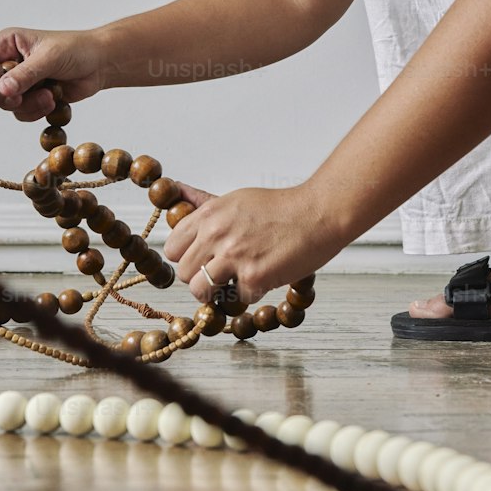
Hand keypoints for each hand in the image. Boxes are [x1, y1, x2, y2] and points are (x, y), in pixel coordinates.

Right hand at [0, 27, 106, 121]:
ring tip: (49, 94)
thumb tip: (2, 91)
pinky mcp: (32, 97)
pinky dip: (36, 111)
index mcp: (7, 43)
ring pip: (5, 104)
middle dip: (4, 97)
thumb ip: (25, 74)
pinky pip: (21, 113)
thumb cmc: (76, 50)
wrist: (101, 64)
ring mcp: (20, 81)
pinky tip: (54, 99)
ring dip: (26, 104)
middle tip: (19, 97)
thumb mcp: (49, 58)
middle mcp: (9, 62)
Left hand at [163, 181, 341, 306]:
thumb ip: (206, 205)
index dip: (184, 257)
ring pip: (199, 290)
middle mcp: (217, 234)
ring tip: (232, 283)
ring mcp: (234, 256)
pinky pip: (236, 298)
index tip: (198, 260)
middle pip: (183, 272)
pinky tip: (263, 278)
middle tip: (219, 274)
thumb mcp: (237, 199)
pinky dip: (250, 293)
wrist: (318, 213)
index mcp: (210, 214)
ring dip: (215, 292)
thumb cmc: (282, 207)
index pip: (172, 246)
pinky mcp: (253, 277)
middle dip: (199, 277)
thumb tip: (178, 191)